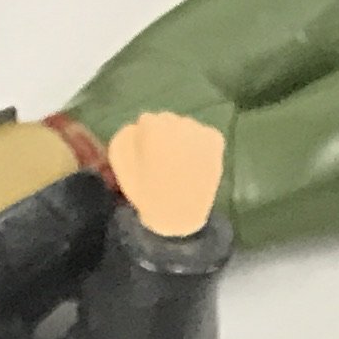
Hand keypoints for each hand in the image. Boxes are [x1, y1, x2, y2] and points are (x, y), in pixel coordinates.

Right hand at [108, 112, 226, 241]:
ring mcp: (198, 129)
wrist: (179, 217)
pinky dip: (202, 146)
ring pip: (187, 128)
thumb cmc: (146, 194)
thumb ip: (127, 139)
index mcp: (150, 125)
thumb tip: (136, 127)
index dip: (146, 140)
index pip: (146, 121)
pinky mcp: (215, 139)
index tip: (149, 156)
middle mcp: (176, 121)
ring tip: (183, 164)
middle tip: (167, 161)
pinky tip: (196, 164)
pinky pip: (206, 136)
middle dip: (166, 137)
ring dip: (184, 140)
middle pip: (168, 121)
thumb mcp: (123, 165)